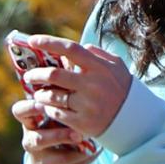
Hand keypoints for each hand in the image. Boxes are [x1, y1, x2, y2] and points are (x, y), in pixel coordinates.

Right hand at [13, 98, 99, 163]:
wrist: (61, 149)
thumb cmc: (60, 121)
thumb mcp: (58, 110)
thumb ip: (61, 98)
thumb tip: (74, 75)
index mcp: (29, 121)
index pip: (19, 112)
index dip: (29, 108)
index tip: (44, 104)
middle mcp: (29, 140)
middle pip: (37, 140)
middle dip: (58, 137)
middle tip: (78, 134)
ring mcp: (38, 158)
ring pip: (53, 159)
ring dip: (74, 153)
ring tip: (90, 147)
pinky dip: (82, 162)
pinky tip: (93, 153)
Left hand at [19, 35, 133, 138]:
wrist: (135, 121)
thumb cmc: (122, 89)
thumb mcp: (116, 66)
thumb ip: (96, 54)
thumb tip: (75, 48)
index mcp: (99, 68)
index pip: (70, 49)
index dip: (49, 42)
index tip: (33, 40)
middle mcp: (92, 85)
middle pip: (54, 75)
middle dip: (36, 74)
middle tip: (29, 75)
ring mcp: (87, 105)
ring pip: (51, 97)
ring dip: (40, 94)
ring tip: (39, 93)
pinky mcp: (82, 123)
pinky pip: (56, 113)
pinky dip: (48, 108)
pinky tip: (48, 107)